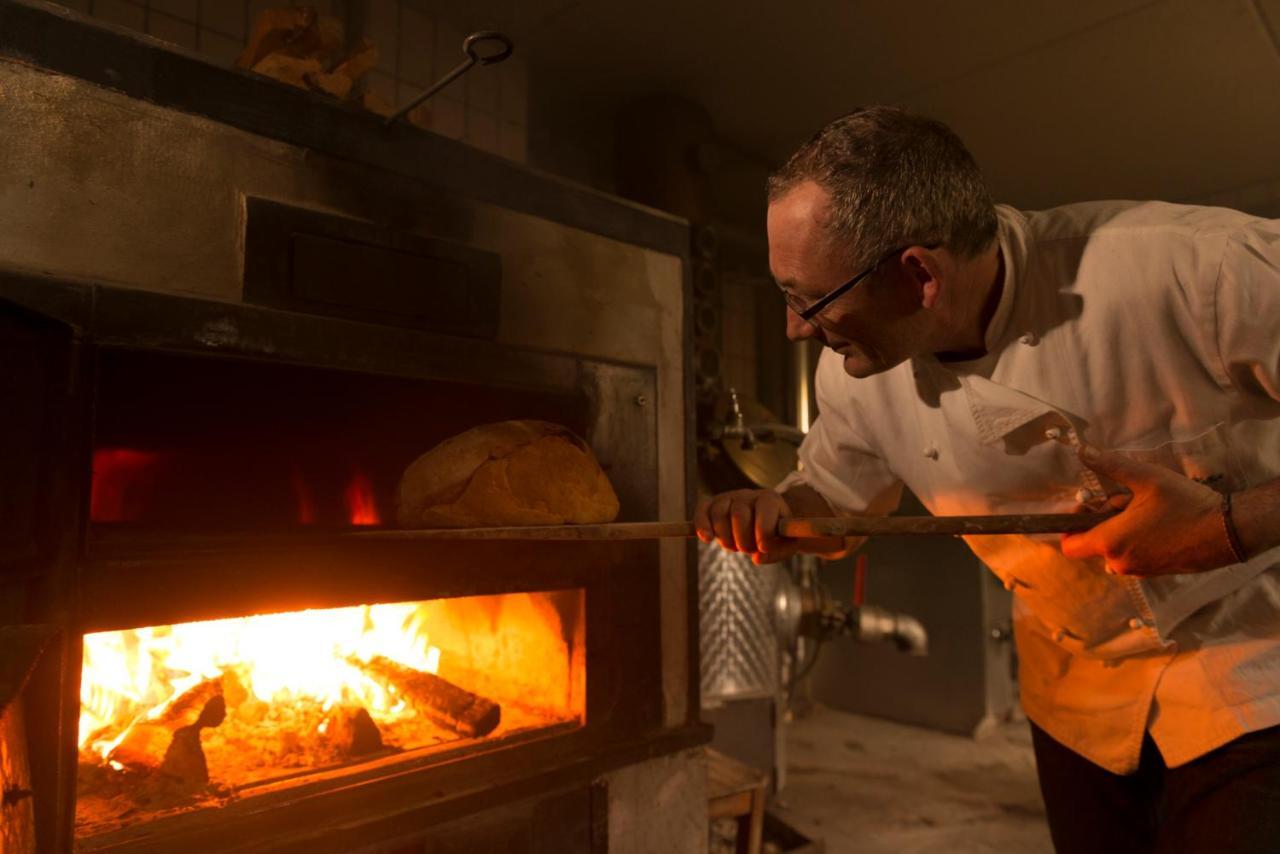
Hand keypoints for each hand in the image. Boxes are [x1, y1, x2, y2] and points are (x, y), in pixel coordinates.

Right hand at [694, 489, 797, 564]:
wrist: (766, 521)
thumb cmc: (778, 534)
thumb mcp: (788, 543)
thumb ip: (778, 552)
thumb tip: (756, 558)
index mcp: (770, 499)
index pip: (765, 510)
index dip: (763, 532)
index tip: (763, 548)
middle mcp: (748, 494)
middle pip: (739, 514)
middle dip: (743, 540)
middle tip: (748, 550)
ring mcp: (728, 497)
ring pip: (719, 514)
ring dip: (725, 538)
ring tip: (734, 547)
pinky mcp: (712, 504)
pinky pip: (702, 511)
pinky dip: (701, 525)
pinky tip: (707, 538)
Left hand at [1060, 445, 1232, 575]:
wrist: (1228, 531)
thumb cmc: (1186, 504)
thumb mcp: (1147, 478)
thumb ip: (1111, 466)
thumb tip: (1083, 450)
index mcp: (1111, 542)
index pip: (1070, 546)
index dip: (1072, 526)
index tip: (1090, 507)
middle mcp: (1120, 562)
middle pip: (1094, 542)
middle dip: (1104, 521)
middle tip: (1128, 501)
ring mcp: (1139, 570)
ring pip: (1115, 549)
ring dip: (1121, 530)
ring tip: (1146, 512)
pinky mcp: (1156, 573)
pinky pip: (1134, 556)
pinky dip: (1137, 540)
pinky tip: (1159, 524)